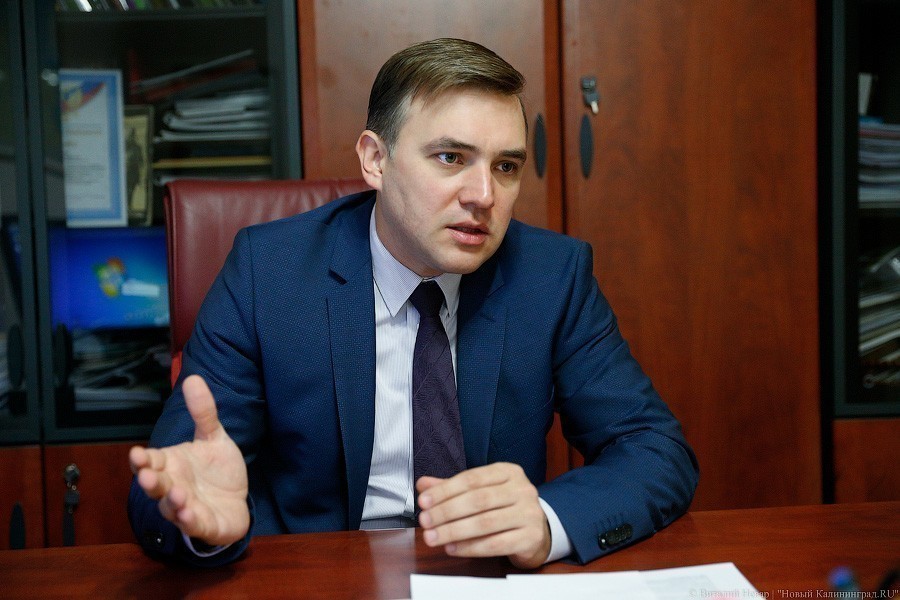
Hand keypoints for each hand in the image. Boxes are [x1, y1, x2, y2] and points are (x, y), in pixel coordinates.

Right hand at [129, 375, 249, 546]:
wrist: (237, 500)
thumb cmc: (217, 470)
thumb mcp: (214, 437)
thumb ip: (204, 412)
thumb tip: (193, 378)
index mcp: (171, 465)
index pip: (151, 461)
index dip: (142, 460)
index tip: (137, 454)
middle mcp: (173, 487)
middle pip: (156, 485)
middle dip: (150, 481)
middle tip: (146, 474)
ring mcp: (186, 508)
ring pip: (171, 508)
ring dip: (172, 502)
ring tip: (176, 494)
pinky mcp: (203, 525)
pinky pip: (194, 525)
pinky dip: (189, 521)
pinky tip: (189, 514)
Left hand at [416, 462, 551, 568]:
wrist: (537, 532)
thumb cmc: (504, 508)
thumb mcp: (482, 491)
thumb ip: (453, 488)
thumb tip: (423, 485)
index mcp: (509, 472)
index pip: (472, 478)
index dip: (445, 490)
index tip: (424, 501)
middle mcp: (522, 490)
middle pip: (478, 500)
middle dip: (446, 511)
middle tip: (425, 521)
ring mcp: (529, 514)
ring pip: (485, 523)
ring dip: (454, 531)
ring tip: (433, 537)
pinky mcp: (530, 538)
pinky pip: (495, 544)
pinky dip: (470, 547)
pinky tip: (452, 548)